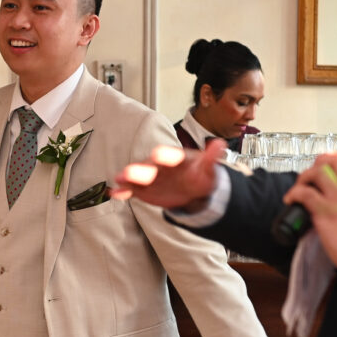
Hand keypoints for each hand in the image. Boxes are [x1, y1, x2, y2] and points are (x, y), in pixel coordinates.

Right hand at [112, 139, 227, 208]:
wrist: (192, 188)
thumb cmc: (198, 174)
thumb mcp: (207, 167)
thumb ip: (211, 157)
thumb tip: (220, 144)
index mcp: (175, 158)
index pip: (169, 155)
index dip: (164, 155)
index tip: (157, 154)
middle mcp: (159, 166)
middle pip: (149, 166)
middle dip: (139, 169)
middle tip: (129, 171)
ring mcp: (150, 178)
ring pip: (137, 177)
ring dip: (128, 178)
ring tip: (119, 180)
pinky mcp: (144, 189)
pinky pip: (133, 189)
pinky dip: (124, 190)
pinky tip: (116, 193)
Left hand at [282, 152, 336, 275]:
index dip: (333, 172)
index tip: (323, 181)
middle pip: (335, 160)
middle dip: (319, 162)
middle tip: (310, 176)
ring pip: (319, 171)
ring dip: (304, 176)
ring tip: (298, 188)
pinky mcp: (326, 212)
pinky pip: (305, 193)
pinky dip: (293, 193)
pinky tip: (290, 200)